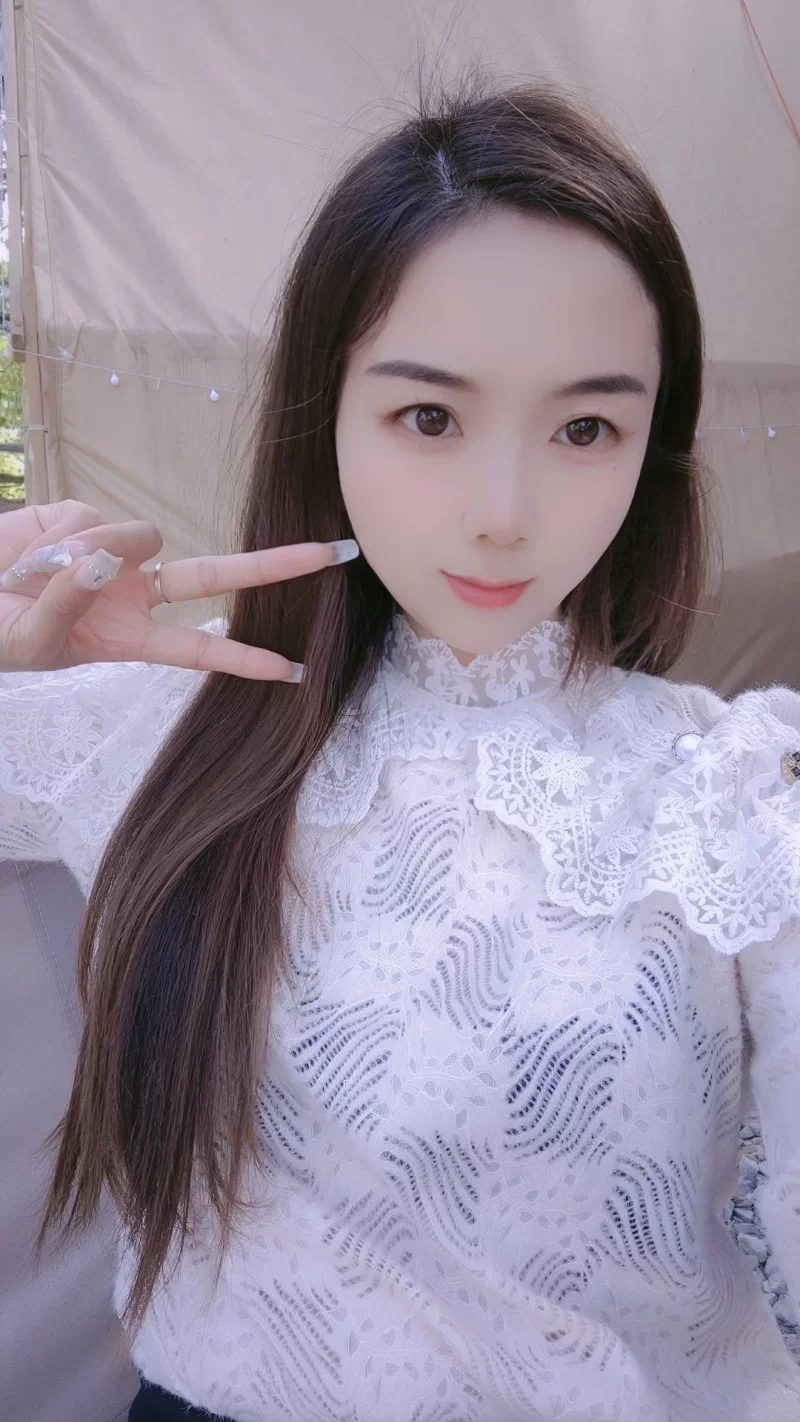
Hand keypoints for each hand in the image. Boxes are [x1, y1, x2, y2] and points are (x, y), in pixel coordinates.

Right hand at [0, 500, 357, 676]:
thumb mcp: (31, 640)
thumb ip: (71, 601)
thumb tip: (105, 560)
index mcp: (128, 637)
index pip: (199, 646)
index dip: (243, 657)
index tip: (293, 670)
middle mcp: (133, 593)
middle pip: (216, 576)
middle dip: (274, 565)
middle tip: (334, 554)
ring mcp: (112, 553)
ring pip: (137, 537)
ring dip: (95, 552)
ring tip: (36, 575)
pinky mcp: (81, 518)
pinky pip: (88, 517)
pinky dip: (58, 535)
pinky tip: (28, 552)